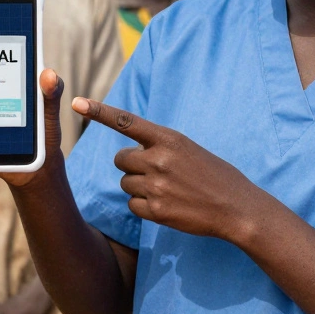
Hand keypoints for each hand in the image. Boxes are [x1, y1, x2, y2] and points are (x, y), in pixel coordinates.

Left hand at [72, 97, 261, 239]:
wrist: (237, 208)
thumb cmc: (214, 175)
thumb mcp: (189, 150)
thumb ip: (160, 147)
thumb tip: (130, 154)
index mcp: (169, 139)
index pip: (127, 122)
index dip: (100, 112)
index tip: (78, 102)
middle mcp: (159, 160)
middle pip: (120, 160)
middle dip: (131, 165)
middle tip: (155, 172)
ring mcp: (157, 186)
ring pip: (125, 183)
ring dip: (139, 187)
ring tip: (167, 190)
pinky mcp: (156, 211)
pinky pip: (132, 205)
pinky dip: (144, 206)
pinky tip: (167, 205)